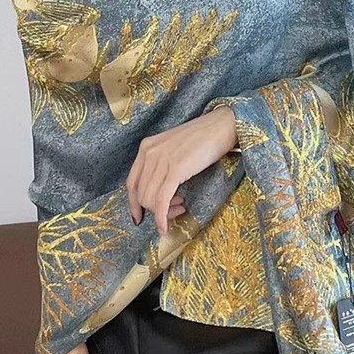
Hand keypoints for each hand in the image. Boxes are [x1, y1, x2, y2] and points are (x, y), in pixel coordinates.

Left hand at [127, 104, 237, 235]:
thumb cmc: (203, 137)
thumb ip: (162, 164)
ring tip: (180, 209)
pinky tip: (165, 227)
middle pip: (140, 194)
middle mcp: (149, 153)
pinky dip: (161, 218)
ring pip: (150, 200)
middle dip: (154, 210)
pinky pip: (161, 201)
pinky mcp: (176, 169)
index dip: (133, 203)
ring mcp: (161, 160)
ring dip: (163, 213)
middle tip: (172, 212)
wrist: (222, 126)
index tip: (139, 217)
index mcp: (146, 147)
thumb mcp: (174, 148)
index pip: (131, 182)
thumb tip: (159, 192)